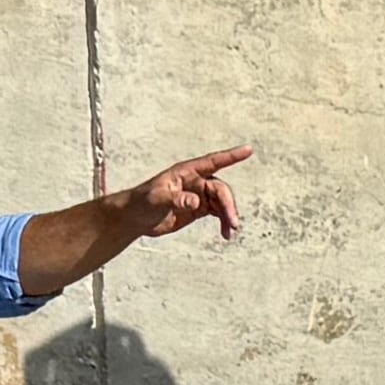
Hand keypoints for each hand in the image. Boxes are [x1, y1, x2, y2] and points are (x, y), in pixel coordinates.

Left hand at [124, 146, 252, 242]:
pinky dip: (224, 222)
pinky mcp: (198, 209)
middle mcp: (196, 181)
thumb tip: (196, 202)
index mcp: (186, 172)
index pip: (213, 161)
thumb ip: (176, 199)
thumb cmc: (142, 202)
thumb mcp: (156, 199)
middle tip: (233, 223)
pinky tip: (226, 234)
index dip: (231, 156)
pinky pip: (218, 213)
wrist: (135, 218)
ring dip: (228, 216)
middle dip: (228, 205)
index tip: (249, 150)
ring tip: (230, 232)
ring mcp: (199, 195)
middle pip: (220, 190)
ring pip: (222, 203)